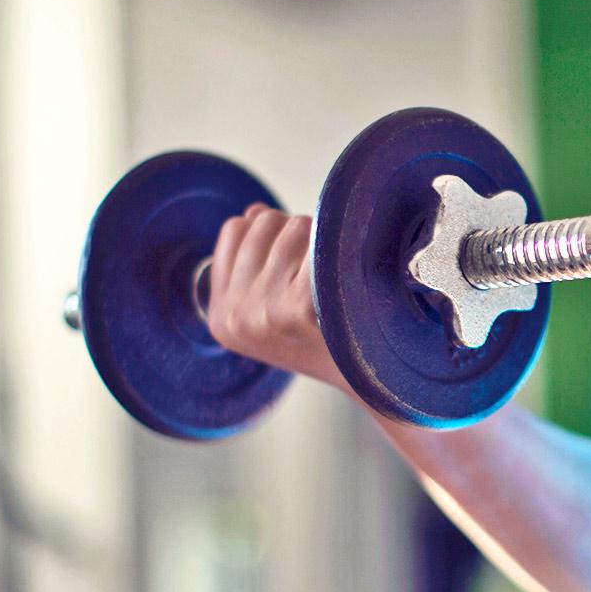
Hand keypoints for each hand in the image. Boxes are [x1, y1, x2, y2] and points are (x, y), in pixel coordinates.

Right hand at [205, 203, 348, 390]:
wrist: (369, 379)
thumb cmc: (326, 336)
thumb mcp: (271, 310)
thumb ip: (254, 261)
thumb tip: (255, 212)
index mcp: (222, 317)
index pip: (234, 230)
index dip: (268, 232)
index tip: (293, 260)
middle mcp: (236, 316)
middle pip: (262, 223)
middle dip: (294, 233)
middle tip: (319, 269)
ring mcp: (264, 312)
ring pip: (293, 226)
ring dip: (319, 237)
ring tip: (334, 275)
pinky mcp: (298, 308)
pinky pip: (317, 241)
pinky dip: (337, 245)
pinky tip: (346, 274)